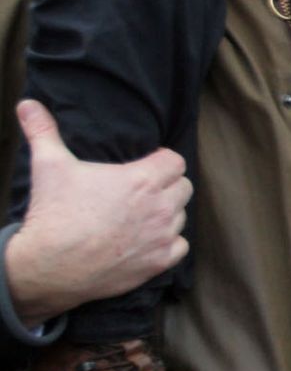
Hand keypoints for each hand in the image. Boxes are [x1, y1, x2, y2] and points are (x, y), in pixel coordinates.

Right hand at [6, 100, 191, 324]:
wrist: (49, 265)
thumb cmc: (54, 214)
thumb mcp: (49, 166)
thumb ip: (43, 131)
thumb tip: (28, 104)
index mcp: (143, 180)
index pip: (176, 161)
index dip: (162, 161)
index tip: (146, 165)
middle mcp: (160, 207)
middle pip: (183, 187)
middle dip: (167, 186)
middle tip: (142, 190)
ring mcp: (162, 236)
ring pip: (181, 216)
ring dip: (167, 213)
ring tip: (141, 214)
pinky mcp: (159, 262)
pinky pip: (180, 246)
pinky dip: (168, 243)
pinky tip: (147, 239)